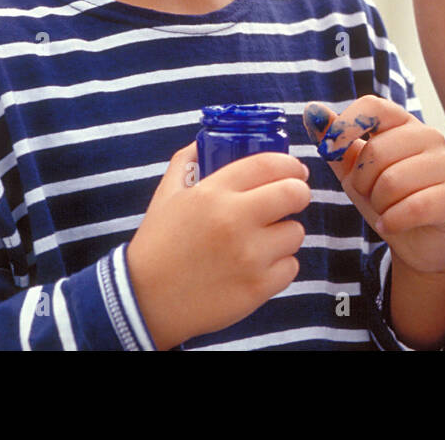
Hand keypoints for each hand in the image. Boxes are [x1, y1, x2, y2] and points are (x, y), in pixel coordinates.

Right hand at [126, 142, 310, 349]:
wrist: (145, 303)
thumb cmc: (158, 245)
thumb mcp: (167, 195)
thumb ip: (187, 161)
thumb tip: (207, 140)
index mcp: (213, 193)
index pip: (270, 164)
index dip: (290, 165)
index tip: (295, 171)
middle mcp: (234, 221)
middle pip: (295, 194)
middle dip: (299, 193)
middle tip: (291, 200)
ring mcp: (249, 256)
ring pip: (296, 232)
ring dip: (285, 234)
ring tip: (263, 240)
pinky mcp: (257, 287)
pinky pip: (291, 267)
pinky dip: (280, 266)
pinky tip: (258, 266)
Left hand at [303, 96, 444, 275]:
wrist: (423, 243)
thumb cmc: (389, 201)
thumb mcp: (355, 172)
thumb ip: (336, 144)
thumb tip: (312, 110)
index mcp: (404, 125)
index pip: (373, 107)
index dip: (345, 126)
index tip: (330, 150)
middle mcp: (430, 137)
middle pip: (377, 152)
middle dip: (362, 182)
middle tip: (371, 195)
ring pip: (392, 182)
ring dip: (378, 205)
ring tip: (386, 210)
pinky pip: (412, 207)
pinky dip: (392, 222)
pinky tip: (393, 225)